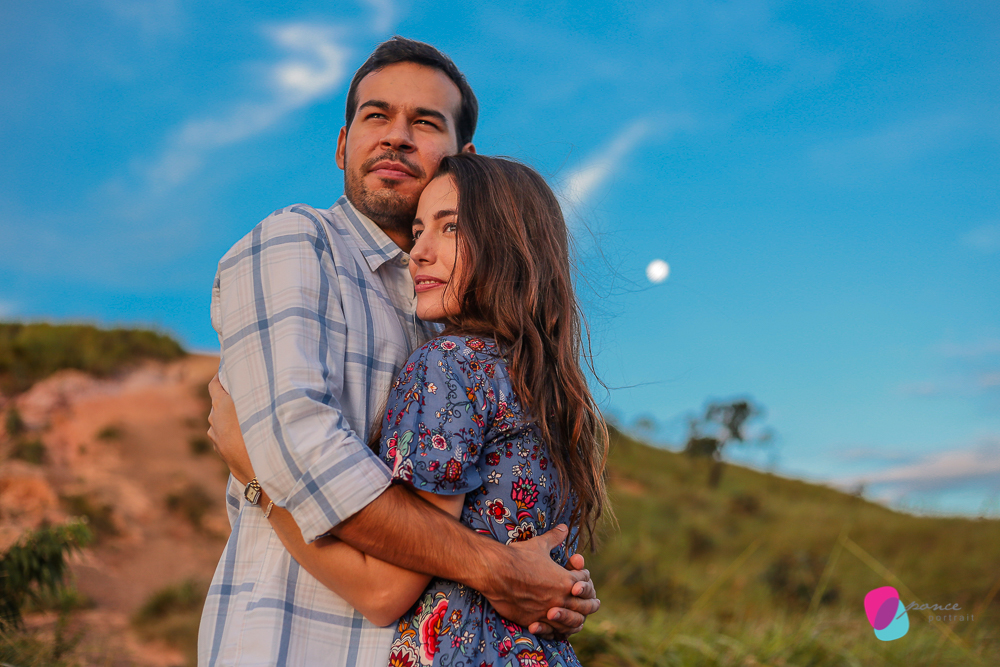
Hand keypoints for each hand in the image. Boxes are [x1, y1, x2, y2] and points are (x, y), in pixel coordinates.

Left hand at [206, 374, 254, 484]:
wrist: (260, 477)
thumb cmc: (263, 439)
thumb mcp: (261, 410)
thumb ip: (254, 395)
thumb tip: (257, 382)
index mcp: (222, 407)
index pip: (215, 385)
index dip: (220, 376)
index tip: (228, 370)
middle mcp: (215, 422)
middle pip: (218, 403)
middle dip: (229, 397)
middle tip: (246, 393)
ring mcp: (216, 439)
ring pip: (221, 421)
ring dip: (231, 416)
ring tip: (248, 415)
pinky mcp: (221, 452)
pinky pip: (224, 435)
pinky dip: (232, 431)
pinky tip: (246, 435)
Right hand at [479, 525, 600, 635]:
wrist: (496, 571)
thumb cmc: (518, 556)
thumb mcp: (539, 545)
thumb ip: (554, 538)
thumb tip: (564, 527)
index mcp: (565, 580)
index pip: (584, 581)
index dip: (583, 577)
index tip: (579, 576)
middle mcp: (560, 598)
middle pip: (585, 606)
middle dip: (589, 603)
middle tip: (594, 603)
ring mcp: (548, 612)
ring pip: (572, 623)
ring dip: (576, 620)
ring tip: (577, 620)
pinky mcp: (534, 621)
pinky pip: (552, 631)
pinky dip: (557, 630)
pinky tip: (557, 628)